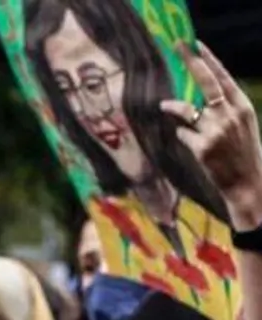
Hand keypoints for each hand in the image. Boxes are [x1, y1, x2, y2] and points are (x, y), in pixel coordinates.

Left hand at [161, 43, 261, 228]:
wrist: (247, 183)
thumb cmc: (241, 154)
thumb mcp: (240, 126)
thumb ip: (223, 111)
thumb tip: (200, 98)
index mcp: (242, 106)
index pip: (223, 77)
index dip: (208, 59)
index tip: (196, 44)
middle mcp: (230, 114)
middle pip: (207, 81)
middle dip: (191, 61)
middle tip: (177, 45)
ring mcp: (216, 130)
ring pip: (186, 110)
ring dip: (173, 107)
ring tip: (164, 105)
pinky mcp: (203, 147)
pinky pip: (182, 134)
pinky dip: (182, 136)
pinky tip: (192, 144)